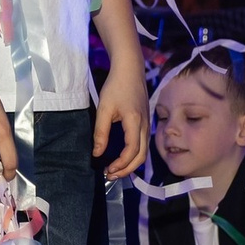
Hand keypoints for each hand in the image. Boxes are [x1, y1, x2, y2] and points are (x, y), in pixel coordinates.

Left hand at [93, 61, 148, 178]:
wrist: (130, 69)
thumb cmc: (116, 86)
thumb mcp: (104, 109)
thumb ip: (101, 133)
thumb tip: (97, 153)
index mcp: (135, 122)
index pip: (132, 151)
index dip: (121, 164)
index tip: (107, 169)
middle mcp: (145, 125)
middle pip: (141, 155)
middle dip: (127, 169)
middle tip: (110, 175)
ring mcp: (147, 124)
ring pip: (144, 151)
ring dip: (131, 164)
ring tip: (115, 170)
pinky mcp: (146, 122)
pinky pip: (143, 144)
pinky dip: (134, 155)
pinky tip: (123, 157)